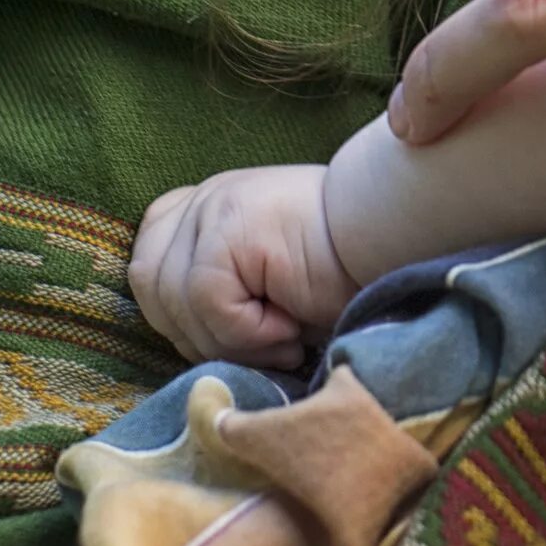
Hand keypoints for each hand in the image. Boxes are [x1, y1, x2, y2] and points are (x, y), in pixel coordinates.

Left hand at [131, 165, 354, 372]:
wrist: (397, 240)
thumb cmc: (344, 274)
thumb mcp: (265, 285)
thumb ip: (217, 298)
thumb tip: (185, 346)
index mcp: (209, 207)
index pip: (149, 264)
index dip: (175, 313)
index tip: (228, 333)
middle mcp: (205, 199)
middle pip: (151, 287)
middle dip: (200, 335)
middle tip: (263, 346)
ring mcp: (213, 207)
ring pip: (175, 301)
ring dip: (230, 340)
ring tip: (284, 340)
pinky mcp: (228, 227)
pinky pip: (206, 302)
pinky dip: (247, 332)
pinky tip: (289, 329)